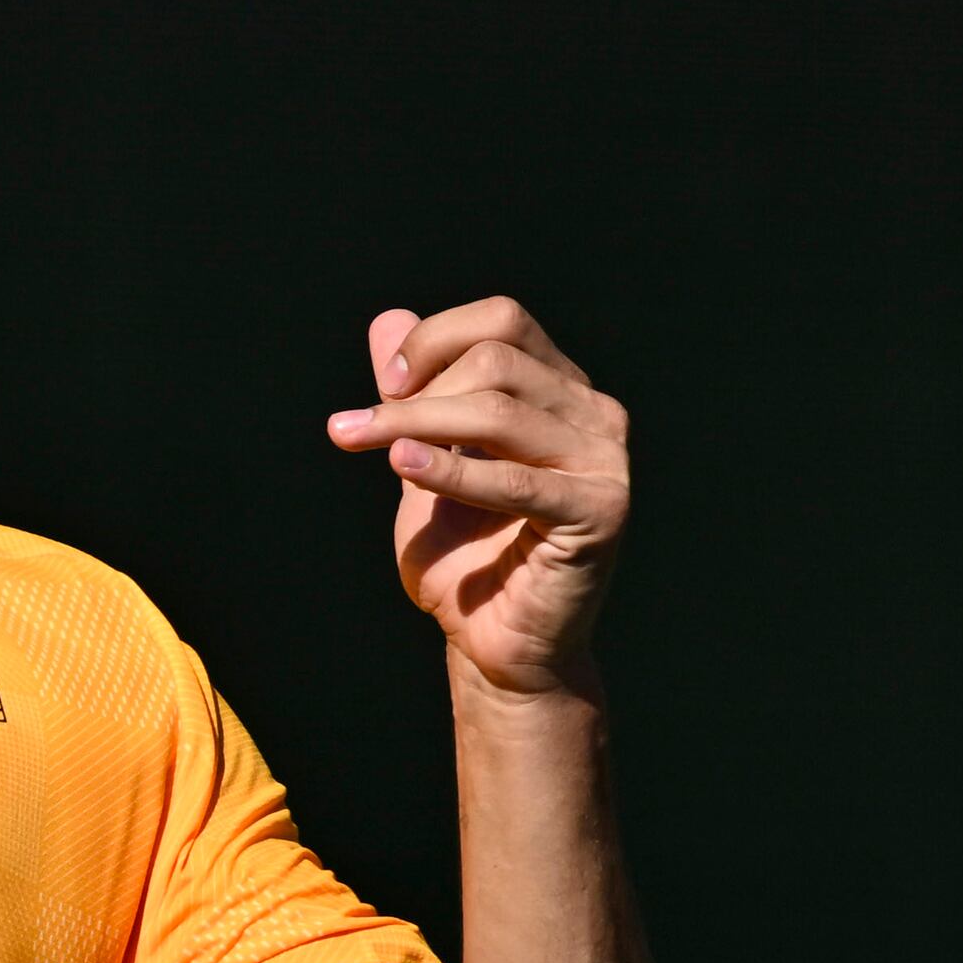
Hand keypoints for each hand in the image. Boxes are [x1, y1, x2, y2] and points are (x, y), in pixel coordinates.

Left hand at [325, 299, 627, 695]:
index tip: (384, 385)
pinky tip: (403, 467)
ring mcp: (605, 461)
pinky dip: (451, 470)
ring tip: (361, 445)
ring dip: (415, 425)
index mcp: (560, 391)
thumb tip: (387, 317)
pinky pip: (515, 480)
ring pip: (499, 410)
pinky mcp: (602, 512)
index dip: (435, 339)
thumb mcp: (425, 459)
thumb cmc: (465, 556)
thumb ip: (414, 394)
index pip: (503, 321)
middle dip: (414, 391)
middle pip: (496, 360)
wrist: (496, 645)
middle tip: (357, 429)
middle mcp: (594, 415)